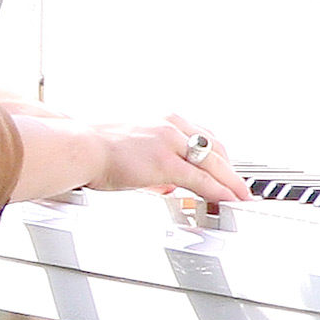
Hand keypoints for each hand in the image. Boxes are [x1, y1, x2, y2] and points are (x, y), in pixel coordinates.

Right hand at [85, 113, 250, 206]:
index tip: (226, 167)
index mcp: (163, 118)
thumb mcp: (131, 149)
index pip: (202, 136)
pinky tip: (227, 200)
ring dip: (231, 182)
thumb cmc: (94, 148)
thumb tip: (164, 184)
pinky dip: (219, 191)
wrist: (79, 146)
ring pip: (213, 163)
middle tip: (240, 186)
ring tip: (241, 197)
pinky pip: (201, 180)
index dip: (218, 155)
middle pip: (215, 147)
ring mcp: (170, 142)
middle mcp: (171, 125)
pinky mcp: (165, 162)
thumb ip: (152, 165)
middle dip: (231, 169)